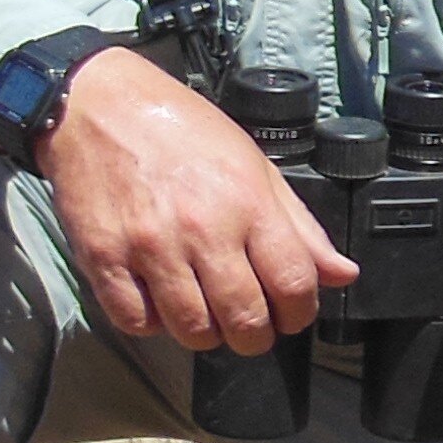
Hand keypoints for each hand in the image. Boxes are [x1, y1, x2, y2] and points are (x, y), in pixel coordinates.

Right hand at [36, 48, 356, 351]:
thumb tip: (342, 273)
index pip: (294, 285)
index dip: (300, 313)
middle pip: (245, 320)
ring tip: (205, 313)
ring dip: (205, 334)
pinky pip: (136, 322)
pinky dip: (152, 324)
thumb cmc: (182, 132)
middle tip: (249, 324)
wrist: (100, 106)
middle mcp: (202, 229)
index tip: (291, 314)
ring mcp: (150, 246)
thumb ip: (301, 226)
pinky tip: (159, 302)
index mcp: (248, 204)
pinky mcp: (103, 257)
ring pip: (192, 330)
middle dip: (255, 336)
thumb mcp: (256, 165)